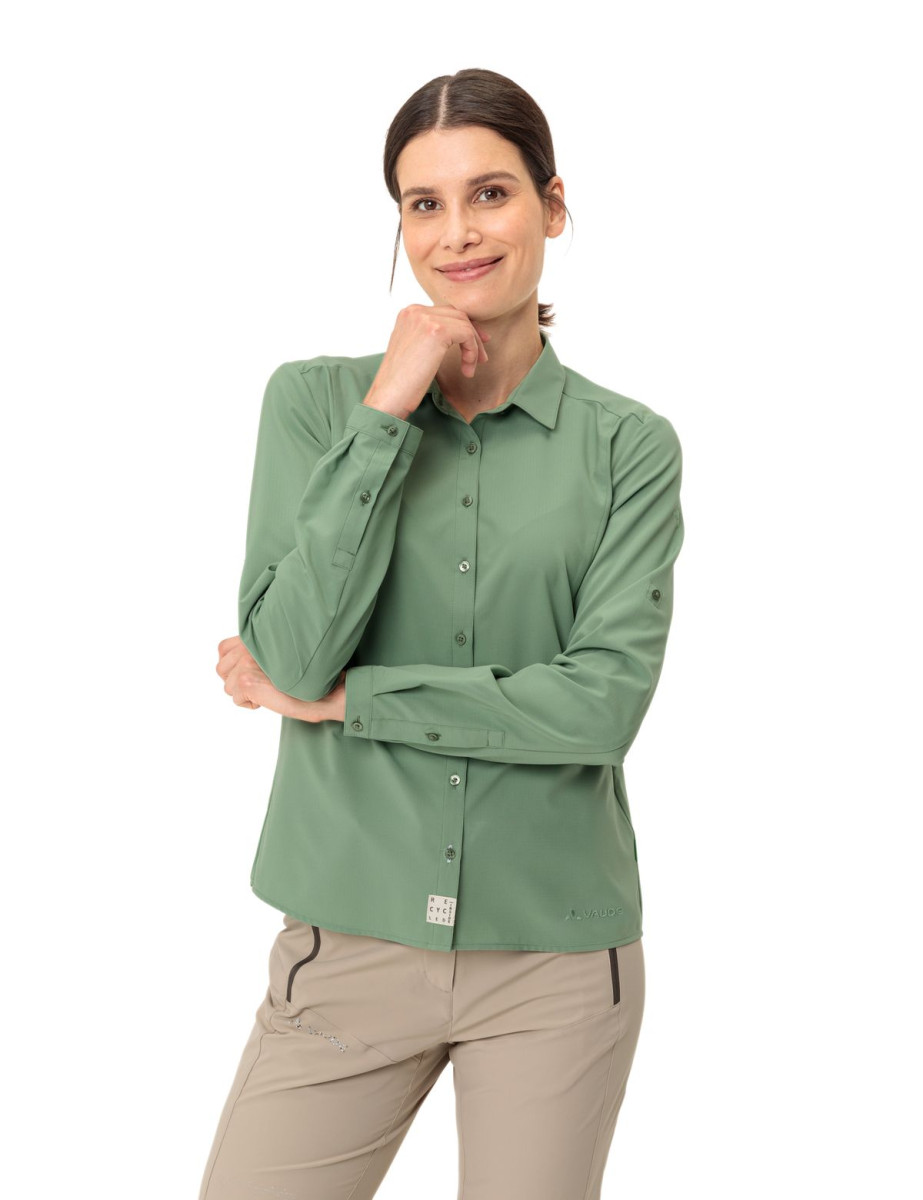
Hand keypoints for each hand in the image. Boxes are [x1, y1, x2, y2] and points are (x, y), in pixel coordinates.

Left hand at [216, 636, 346, 722]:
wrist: (327, 690)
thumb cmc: (310, 675)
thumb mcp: (282, 656)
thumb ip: (261, 652)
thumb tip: (239, 663)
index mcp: (258, 635)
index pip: (224, 648)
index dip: (234, 665)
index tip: (253, 672)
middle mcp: (250, 645)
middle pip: (221, 669)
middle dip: (237, 681)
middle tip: (262, 683)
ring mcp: (246, 662)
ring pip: (228, 686)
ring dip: (244, 693)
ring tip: (268, 690)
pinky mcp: (246, 680)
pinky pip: (237, 699)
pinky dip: (250, 704)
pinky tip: (268, 699)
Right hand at [363, 303, 491, 417]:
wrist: (388, 397)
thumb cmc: (400, 382)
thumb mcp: (415, 350)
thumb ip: (430, 337)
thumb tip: (458, 335)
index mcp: (409, 313)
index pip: (445, 312)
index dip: (463, 327)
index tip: (474, 344)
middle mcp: (415, 311)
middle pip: (457, 314)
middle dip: (473, 334)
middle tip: (482, 357)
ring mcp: (425, 318)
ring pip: (464, 324)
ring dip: (473, 347)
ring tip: (470, 369)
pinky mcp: (437, 331)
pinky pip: (467, 334)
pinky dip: (472, 352)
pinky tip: (467, 370)